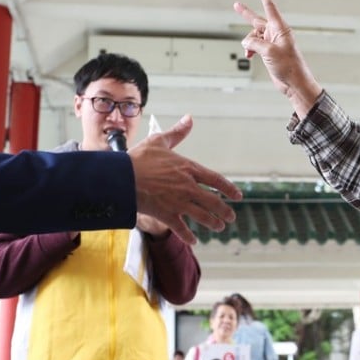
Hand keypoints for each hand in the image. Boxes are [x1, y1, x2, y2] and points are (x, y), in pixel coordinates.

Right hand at [128, 115, 241, 244]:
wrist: (121, 177)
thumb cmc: (139, 158)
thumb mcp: (159, 141)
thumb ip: (177, 133)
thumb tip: (189, 119)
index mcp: (189, 169)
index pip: (216, 180)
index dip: (229, 189)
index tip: (238, 196)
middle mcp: (188, 187)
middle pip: (214, 201)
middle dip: (225, 211)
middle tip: (231, 217)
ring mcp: (178, 202)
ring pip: (203, 216)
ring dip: (213, 223)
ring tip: (219, 227)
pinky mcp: (167, 215)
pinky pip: (182, 229)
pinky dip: (189, 236)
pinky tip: (194, 241)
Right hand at [233, 0, 322, 117]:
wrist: (294, 83)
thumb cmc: (288, 66)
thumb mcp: (268, 52)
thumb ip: (254, 43)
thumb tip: (245, 42)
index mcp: (280, 28)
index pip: (269, 6)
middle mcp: (276, 33)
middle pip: (257, 20)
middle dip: (245, 15)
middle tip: (236, 5)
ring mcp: (271, 42)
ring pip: (253, 36)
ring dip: (248, 44)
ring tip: (249, 52)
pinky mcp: (268, 52)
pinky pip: (254, 46)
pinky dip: (250, 50)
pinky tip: (249, 56)